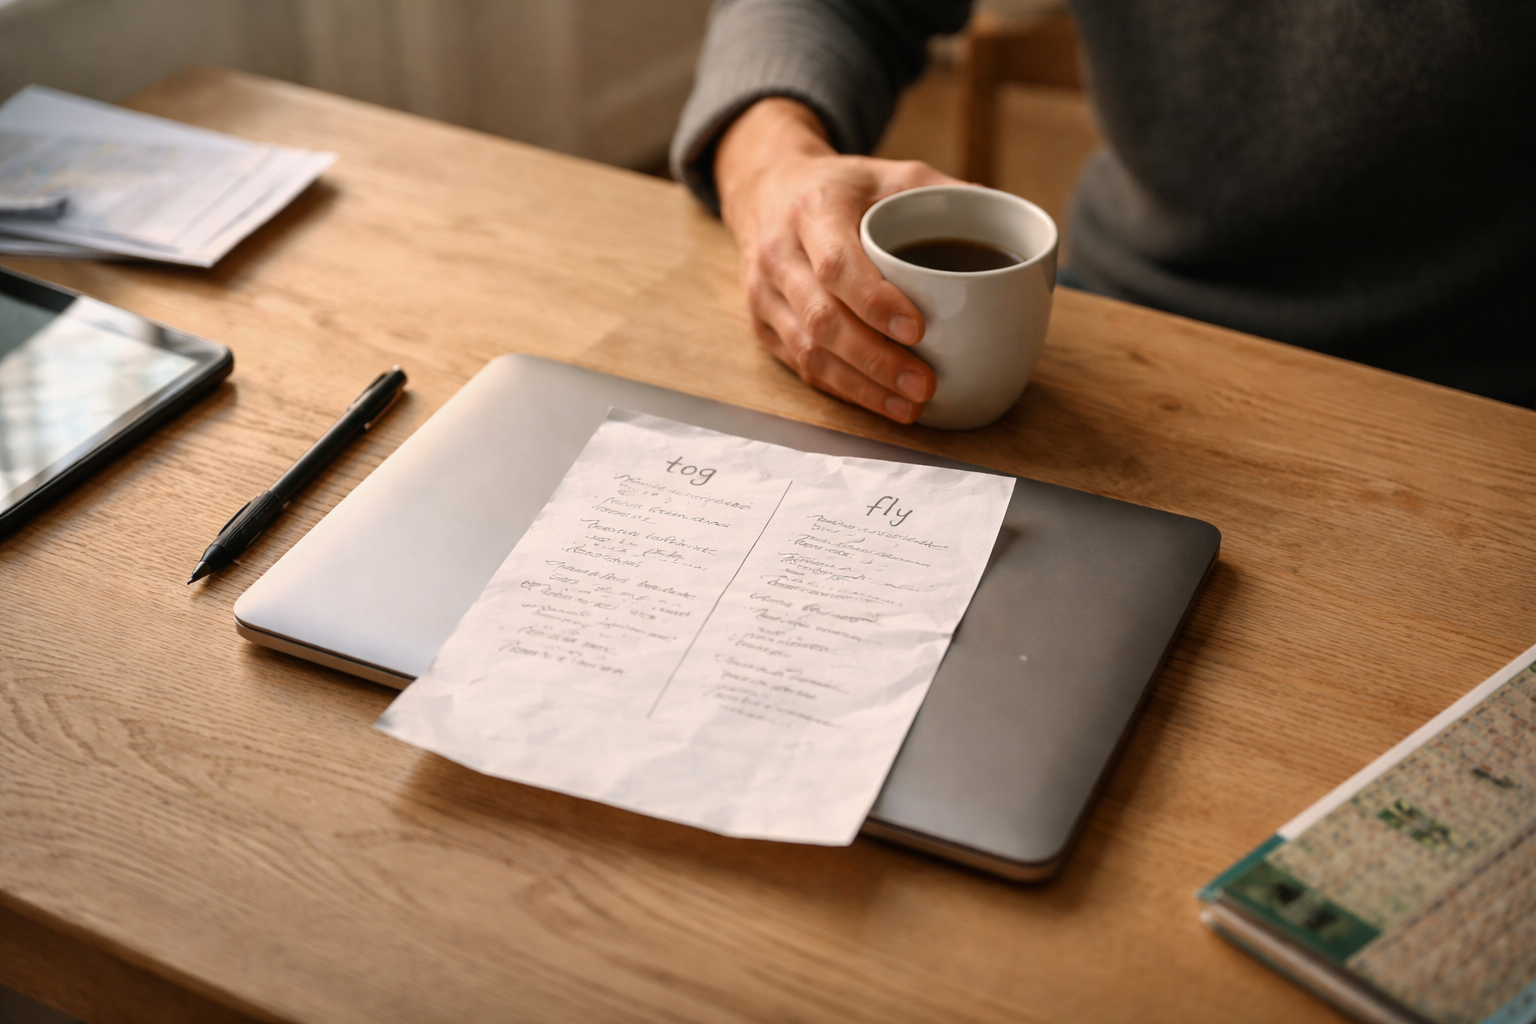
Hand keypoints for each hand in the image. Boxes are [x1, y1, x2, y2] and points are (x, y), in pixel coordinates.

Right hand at [714, 98, 962, 422]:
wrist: (768, 190)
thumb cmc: (842, 188)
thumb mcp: (892, 173)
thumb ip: (948, 196)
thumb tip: (1013, 226)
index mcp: (811, 210)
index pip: (836, 264)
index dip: (874, 302)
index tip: (918, 328)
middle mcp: (778, 254)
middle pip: (821, 320)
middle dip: (875, 360)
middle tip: (924, 383)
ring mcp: (763, 294)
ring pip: (808, 353)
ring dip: (861, 386)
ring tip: (909, 405)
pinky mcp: (763, 326)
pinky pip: (801, 367)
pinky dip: (844, 390)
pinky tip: (881, 402)